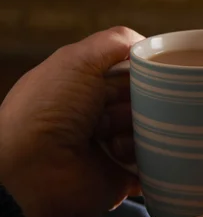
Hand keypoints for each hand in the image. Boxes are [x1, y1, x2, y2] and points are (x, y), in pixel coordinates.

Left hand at [0, 27, 144, 216]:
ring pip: (153, 128)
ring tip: (121, 137)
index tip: (156, 71)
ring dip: (146, 129)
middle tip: (138, 105)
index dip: (143, 69)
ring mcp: (110, 146)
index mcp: (83, 86)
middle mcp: (96, 114)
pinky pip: (154, 162)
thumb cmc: (47, 111)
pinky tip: (126, 156)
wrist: (32, 174)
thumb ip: (115, 41)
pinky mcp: (122, 174)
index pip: (129, 70)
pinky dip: (151, 158)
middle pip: (144, 99)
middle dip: (147, 100)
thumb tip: (148, 44)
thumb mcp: (77, 60)